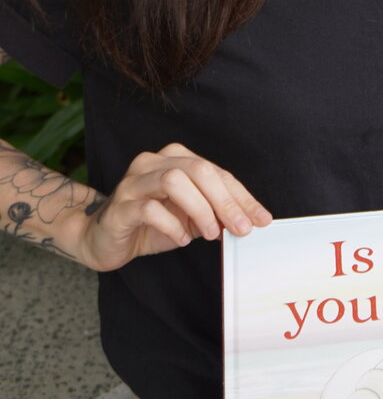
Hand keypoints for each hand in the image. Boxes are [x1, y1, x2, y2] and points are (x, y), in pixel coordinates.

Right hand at [77, 143, 270, 270]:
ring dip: (200, 209)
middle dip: (225, 200)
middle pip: (198, 170)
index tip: (261, 219)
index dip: (242, 196)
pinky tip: (182, 239)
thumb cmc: (151, 225)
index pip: (216, 172)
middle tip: (241, 228)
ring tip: (210, 233)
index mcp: (175, 159)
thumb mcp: (190, 218)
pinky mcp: (120, 206)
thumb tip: (249, 220)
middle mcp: (153, 163)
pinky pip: (149, 208)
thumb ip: (215, 213)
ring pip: (174, 181)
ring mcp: (134, 182)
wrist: (104, 238)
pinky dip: (171, 225)